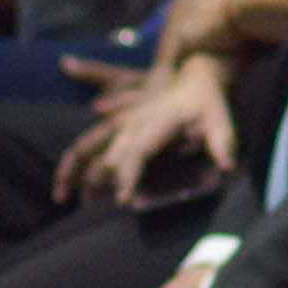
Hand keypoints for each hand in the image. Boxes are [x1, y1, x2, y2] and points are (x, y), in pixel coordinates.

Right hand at [58, 59, 237, 206]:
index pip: (137, 152)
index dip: (127, 175)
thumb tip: (227, 167)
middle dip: (95, 184)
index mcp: (155, 121)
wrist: (194, 73)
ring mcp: (120, 121)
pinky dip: (74, 163)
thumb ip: (221, 145)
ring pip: (85, 145)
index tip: (122, 199)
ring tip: (60, 199)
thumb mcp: (220, 121)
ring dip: (71, 171)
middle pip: (105, 154)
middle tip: (87, 214)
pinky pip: (88, 143)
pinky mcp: (115, 123)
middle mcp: (131, 121)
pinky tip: (66, 188)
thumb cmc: (207, 101)